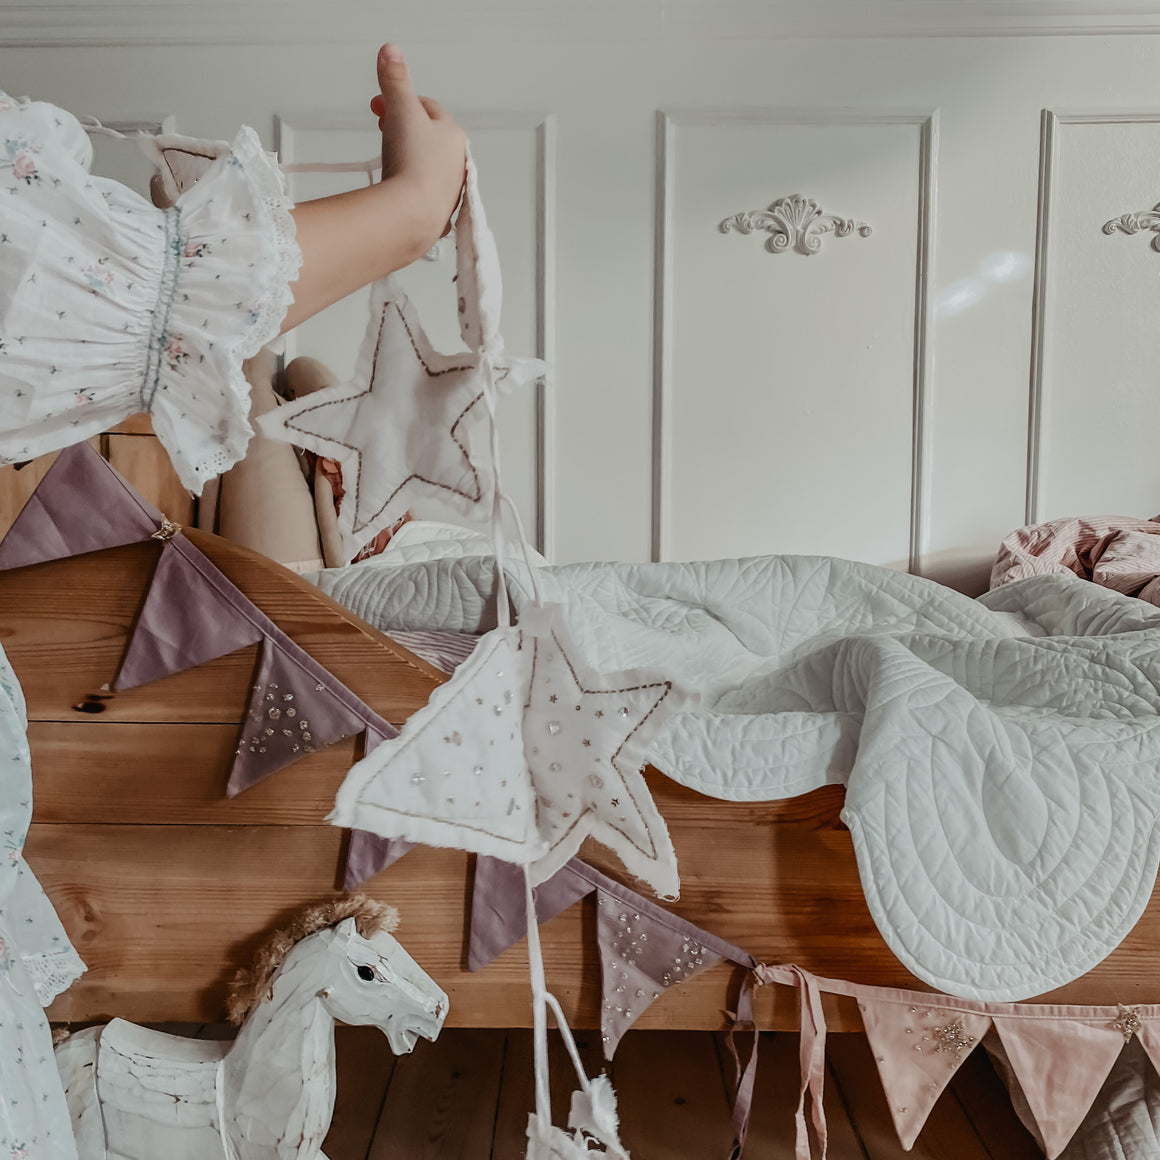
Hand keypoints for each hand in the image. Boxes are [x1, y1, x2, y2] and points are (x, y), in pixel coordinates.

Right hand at [370, 44, 465, 248]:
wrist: (413, 215)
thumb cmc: (413, 162)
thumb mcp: (402, 110)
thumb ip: (395, 80)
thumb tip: (391, 49)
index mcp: (454, 134)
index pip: (427, 107)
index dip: (400, 102)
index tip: (378, 106)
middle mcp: (458, 162)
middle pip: (427, 135)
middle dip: (402, 127)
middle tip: (381, 128)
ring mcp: (450, 189)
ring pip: (425, 162)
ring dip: (406, 155)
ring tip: (387, 158)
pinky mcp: (437, 211)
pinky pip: (421, 188)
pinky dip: (408, 181)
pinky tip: (395, 185)